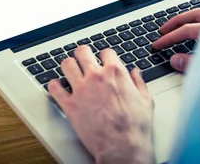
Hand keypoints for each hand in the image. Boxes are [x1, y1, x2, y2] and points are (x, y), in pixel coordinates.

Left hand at [48, 45, 155, 163]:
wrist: (122, 146)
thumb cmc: (135, 127)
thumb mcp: (145, 100)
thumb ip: (139, 83)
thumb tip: (136, 72)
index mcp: (115, 73)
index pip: (106, 52)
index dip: (105, 56)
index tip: (104, 60)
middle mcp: (96, 76)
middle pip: (82, 52)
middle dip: (83, 54)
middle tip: (83, 58)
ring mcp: (81, 89)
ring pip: (67, 64)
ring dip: (68, 66)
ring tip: (70, 69)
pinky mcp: (70, 105)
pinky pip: (55, 88)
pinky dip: (54, 86)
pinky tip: (57, 86)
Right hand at [152, 8, 199, 71]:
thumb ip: (192, 64)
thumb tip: (174, 60)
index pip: (185, 30)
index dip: (169, 37)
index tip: (158, 44)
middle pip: (194, 15)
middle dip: (176, 21)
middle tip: (163, 30)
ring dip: (189, 19)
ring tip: (178, 27)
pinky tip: (199, 31)